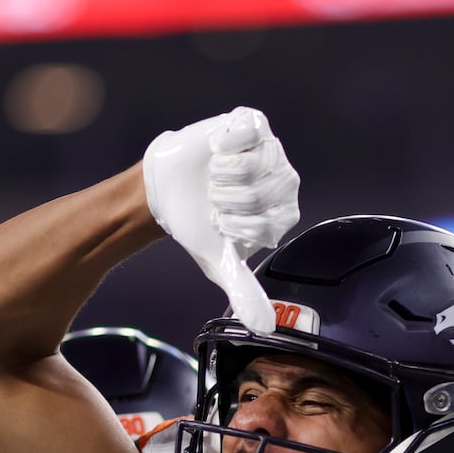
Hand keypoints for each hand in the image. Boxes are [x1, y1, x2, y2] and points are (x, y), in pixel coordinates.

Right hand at [143, 106, 299, 334]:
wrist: (168, 189)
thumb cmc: (197, 225)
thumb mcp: (219, 261)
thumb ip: (244, 292)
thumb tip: (265, 329)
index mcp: (284, 215)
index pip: (264, 223)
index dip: (233, 224)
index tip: (221, 222)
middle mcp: (285, 181)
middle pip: (259, 194)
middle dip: (225, 201)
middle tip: (216, 198)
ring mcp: (272, 150)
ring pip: (252, 166)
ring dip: (220, 175)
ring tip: (214, 177)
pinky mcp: (253, 123)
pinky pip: (247, 134)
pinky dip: (222, 145)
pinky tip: (217, 150)